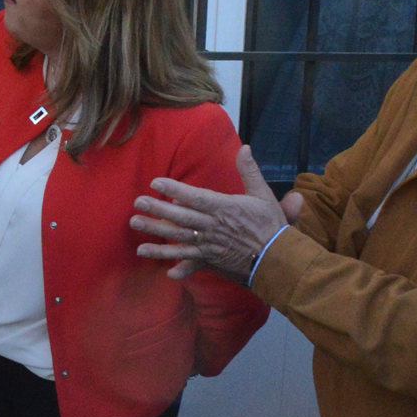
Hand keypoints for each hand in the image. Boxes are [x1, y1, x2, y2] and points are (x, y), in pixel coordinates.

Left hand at [130, 146, 287, 283]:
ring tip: (136, 225)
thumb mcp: (263, 195)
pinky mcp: (211, 261)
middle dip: (157, 210)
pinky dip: (178, 266)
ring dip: (156, 233)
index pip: (195, 197)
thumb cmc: (270, 226)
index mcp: (224, 208)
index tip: (155, 183)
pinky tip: (163, 269)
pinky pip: (190, 263)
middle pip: (181, 218)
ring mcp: (209, 246)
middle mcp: (212, 227)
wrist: (280, 259)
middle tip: (137, 203)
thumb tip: (245, 147)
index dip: (175, 190)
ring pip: (178, 239)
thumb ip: (250, 171)